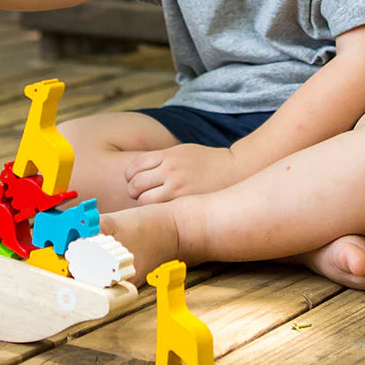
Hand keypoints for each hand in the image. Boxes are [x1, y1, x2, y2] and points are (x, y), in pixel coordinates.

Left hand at [124, 144, 243, 204]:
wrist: (234, 170)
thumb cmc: (205, 162)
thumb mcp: (182, 152)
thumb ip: (161, 160)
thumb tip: (137, 172)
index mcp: (168, 155)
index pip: (134, 166)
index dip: (130, 176)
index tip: (134, 181)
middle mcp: (171, 170)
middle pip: (135, 184)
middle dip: (133, 191)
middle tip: (139, 195)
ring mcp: (178, 188)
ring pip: (144, 201)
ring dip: (143, 204)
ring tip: (151, 205)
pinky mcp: (185, 202)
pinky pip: (160, 210)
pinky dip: (156, 212)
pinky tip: (161, 212)